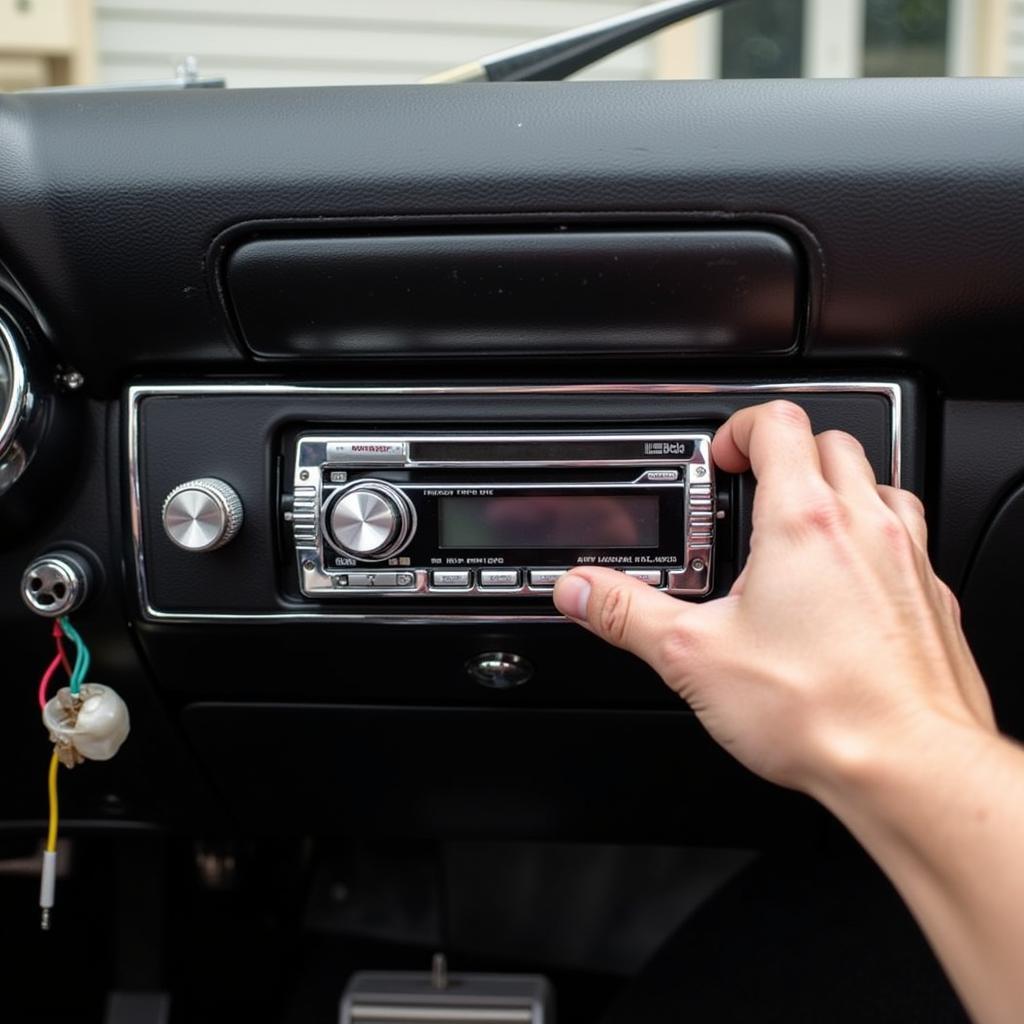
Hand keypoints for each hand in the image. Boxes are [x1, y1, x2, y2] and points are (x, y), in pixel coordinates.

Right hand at [553, 401, 994, 798]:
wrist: (911, 768)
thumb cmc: (822, 711)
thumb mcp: (693, 656)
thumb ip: (626, 613)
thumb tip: (580, 590)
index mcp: (804, 522)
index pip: (780, 425)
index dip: (742, 428)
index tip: (721, 457)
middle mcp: (865, 527)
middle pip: (832, 443)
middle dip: (787, 453)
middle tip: (752, 488)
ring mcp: (908, 561)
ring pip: (880, 484)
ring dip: (837, 490)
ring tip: (799, 528)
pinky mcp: (933, 600)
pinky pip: (908, 541)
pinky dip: (873, 542)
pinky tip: (846, 586)